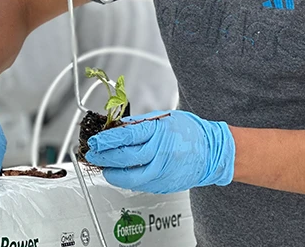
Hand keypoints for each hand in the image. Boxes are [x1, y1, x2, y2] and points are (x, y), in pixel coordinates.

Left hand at [85, 110, 234, 193]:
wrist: (212, 152)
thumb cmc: (189, 132)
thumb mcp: (163, 118)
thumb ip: (138, 124)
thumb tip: (115, 128)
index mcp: (159, 132)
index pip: (126, 137)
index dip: (107, 140)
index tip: (95, 140)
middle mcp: (160, 153)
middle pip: (124, 158)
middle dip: (104, 157)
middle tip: (92, 154)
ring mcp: (163, 172)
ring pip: (130, 177)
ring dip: (111, 173)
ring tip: (103, 167)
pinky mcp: (164, 185)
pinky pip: (140, 184)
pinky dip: (126, 180)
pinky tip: (119, 174)